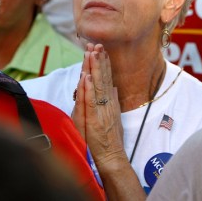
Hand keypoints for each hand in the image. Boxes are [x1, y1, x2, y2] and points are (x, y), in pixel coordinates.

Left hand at [72, 44, 125, 168]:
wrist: (111, 156)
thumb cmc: (109, 139)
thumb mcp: (114, 117)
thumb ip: (113, 101)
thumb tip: (114, 87)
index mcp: (110, 101)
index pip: (106, 78)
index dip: (103, 63)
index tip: (100, 49)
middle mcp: (107, 102)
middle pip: (102, 77)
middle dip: (98, 60)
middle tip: (96, 44)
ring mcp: (101, 109)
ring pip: (97, 85)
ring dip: (94, 69)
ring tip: (92, 53)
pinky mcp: (95, 118)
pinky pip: (92, 100)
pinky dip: (89, 88)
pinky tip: (87, 77)